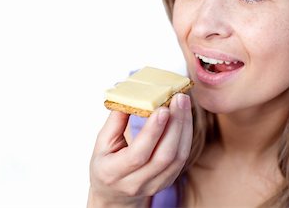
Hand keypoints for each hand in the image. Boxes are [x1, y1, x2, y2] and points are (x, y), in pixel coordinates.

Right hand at [88, 93, 192, 207]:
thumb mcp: (102, 142)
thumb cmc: (106, 162)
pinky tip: (185, 117)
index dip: (152, 131)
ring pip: (177, 158)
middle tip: (179, 98)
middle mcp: (135, 183)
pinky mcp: (168, 181)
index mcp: (113, 173)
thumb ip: (116, 120)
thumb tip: (132, 95)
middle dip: (175, 124)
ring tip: (184, 103)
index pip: (138, 154)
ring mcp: (154, 185)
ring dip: (184, 127)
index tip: (163, 108)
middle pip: (163, 156)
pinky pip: (182, 159)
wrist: (114, 193)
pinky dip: (186, 135)